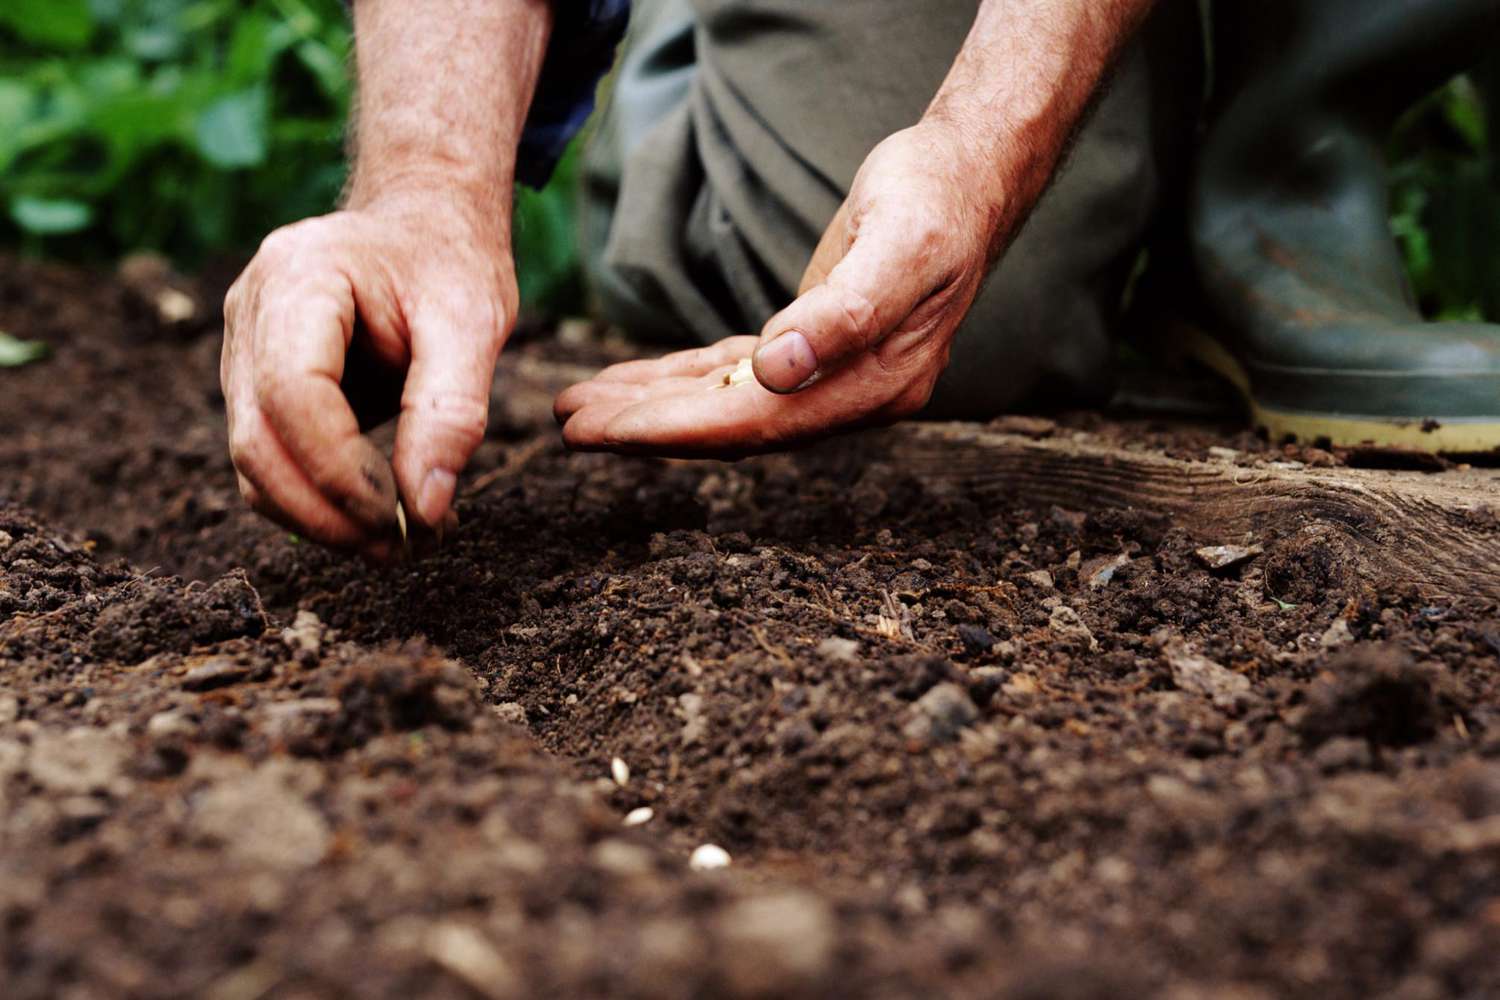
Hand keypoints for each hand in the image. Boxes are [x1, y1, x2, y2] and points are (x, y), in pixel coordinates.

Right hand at [222, 187, 514, 558]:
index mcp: (298, 278)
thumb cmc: (449, 263)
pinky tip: (384, 515)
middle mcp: (250, 314)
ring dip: (322, 522)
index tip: (406, 517)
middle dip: (329, 513)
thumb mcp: (474, 324)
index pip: (292, 394)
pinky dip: (320, 504)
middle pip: (257, 442)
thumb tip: (426, 512)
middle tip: (407, 551)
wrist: (422, 225)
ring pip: (254, 466)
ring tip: (404, 544)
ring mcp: (242, 352)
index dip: (342, 470)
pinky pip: (271, 464)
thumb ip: (452, 414)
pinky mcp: (255, 387)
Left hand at [555, 122, 1004, 456]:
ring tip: (581, 405)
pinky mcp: (813, 348)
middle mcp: (851, 396)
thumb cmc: (935, 201)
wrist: (969, 176)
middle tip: (569, 424)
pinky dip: (684, 380)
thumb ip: (843, 314)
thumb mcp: (898, 246)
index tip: (605, 432)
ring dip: (654, 405)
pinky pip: (736, 376)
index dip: (674, 430)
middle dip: (647, 427)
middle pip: (730, 426)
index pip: (755, 423)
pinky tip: (638, 381)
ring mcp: (834, 377)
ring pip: (725, 404)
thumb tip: (777, 371)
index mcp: (872, 386)